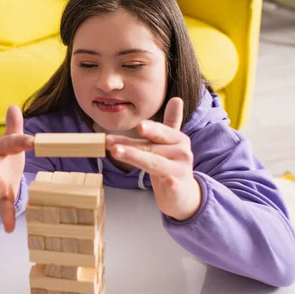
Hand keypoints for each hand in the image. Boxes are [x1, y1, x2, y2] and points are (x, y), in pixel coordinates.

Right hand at [0, 105, 33, 232]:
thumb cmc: (7, 154)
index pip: (8, 142)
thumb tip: (13, 106)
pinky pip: (3, 207)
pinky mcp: (1, 197)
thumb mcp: (11, 140)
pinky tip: (10, 228)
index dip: (20, 141)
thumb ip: (14, 126)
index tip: (34, 142)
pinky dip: (6, 218)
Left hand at [106, 97, 200, 220]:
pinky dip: (170, 184)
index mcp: (178, 139)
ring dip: (135, 158)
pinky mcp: (179, 188)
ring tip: (116, 153)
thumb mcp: (168, 144)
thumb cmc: (171, 166)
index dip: (148, 129)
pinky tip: (167, 181)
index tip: (138, 126)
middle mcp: (182, 153)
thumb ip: (168, 124)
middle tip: (111, 144)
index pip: (158, 133)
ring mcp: (181, 171)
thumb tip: (176, 99)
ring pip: (154, 164)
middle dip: (129, 146)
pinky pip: (173, 185)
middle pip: (150, 148)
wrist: (184, 195)